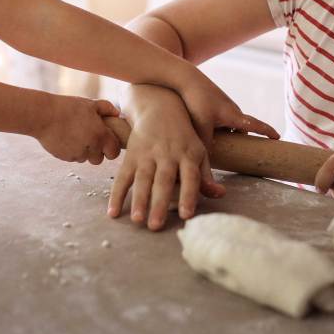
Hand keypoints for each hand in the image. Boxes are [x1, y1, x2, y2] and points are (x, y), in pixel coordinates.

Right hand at [33, 96, 122, 163]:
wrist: (44, 116)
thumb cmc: (68, 107)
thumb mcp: (89, 103)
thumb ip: (106, 108)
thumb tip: (117, 113)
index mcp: (100, 136)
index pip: (114, 152)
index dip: (112, 148)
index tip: (107, 142)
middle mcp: (91, 148)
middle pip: (99, 159)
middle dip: (96, 151)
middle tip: (90, 137)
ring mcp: (76, 154)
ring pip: (84, 158)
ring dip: (83, 151)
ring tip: (75, 134)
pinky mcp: (64, 157)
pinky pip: (72, 157)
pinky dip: (71, 150)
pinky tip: (66, 137)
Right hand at [107, 104, 221, 230]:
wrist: (159, 107)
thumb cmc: (183, 136)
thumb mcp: (198, 151)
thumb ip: (206, 176)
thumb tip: (221, 194)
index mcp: (188, 155)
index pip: (190, 177)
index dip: (188, 195)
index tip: (186, 215)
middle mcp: (168, 155)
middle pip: (163, 181)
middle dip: (159, 204)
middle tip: (155, 226)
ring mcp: (147, 154)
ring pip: (142, 179)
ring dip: (138, 200)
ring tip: (137, 220)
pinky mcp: (132, 155)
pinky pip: (123, 176)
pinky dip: (116, 194)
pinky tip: (112, 211)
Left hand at [176, 75, 278, 147]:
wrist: (186, 79)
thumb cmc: (196, 101)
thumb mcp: (202, 126)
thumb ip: (206, 145)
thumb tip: (206, 162)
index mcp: (234, 116)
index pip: (257, 126)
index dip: (268, 132)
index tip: (278, 138)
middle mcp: (232, 109)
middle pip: (241, 128)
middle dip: (242, 139)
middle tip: (239, 150)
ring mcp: (222, 104)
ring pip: (229, 124)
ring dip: (227, 133)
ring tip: (217, 143)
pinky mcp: (213, 102)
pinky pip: (220, 118)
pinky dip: (217, 126)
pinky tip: (204, 131)